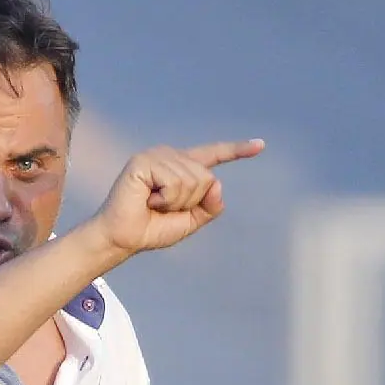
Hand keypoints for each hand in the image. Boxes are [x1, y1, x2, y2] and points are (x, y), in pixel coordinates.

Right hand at [89, 139, 264, 255]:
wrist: (123, 239)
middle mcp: (170, 156)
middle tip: (161, 208)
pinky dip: (165, 198)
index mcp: (181, 167)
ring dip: (175, 202)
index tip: (260, 145)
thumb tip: (217, 183)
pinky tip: (147, 199)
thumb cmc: (150, 230)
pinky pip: (174, 182)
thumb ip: (210, 206)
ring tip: (152, 204)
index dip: (237, 151)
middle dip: (189, 201)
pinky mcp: (144, 161)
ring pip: (192, 180)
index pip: (213, 156)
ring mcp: (156, 156)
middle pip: (206, 177)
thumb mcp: (190, 221)